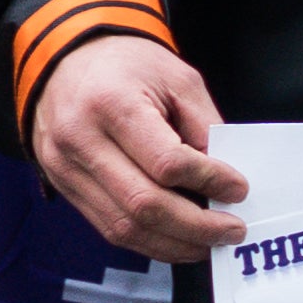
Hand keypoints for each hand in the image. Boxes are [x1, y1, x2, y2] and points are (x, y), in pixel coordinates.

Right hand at [27, 33, 248, 261]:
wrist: (67, 59)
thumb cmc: (128, 65)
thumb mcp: (178, 80)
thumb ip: (204, 128)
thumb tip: (226, 181)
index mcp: (112, 104)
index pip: (167, 162)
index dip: (209, 181)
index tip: (239, 189)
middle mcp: (81, 141)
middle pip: (143, 204)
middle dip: (196, 226)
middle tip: (233, 230)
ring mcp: (64, 168)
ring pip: (123, 226)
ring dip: (174, 243)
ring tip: (210, 243)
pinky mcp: (62, 185)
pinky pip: (107, 226)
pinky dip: (147, 240)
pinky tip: (178, 239)